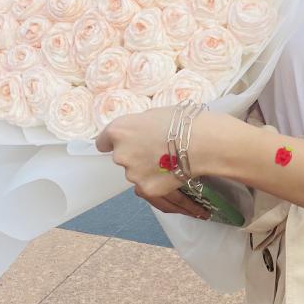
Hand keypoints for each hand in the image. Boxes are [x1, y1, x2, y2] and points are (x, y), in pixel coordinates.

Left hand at [95, 108, 211, 218]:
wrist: (201, 142)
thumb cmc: (180, 121)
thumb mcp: (153, 114)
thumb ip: (137, 126)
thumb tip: (136, 133)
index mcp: (119, 131)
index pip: (103, 142)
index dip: (114, 142)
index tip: (125, 143)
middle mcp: (120, 154)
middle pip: (122, 157)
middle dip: (135, 155)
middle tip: (156, 150)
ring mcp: (132, 174)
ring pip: (135, 173)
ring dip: (146, 169)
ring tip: (169, 161)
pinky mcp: (145, 189)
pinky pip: (148, 185)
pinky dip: (157, 181)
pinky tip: (172, 172)